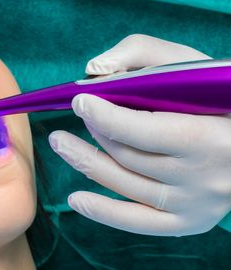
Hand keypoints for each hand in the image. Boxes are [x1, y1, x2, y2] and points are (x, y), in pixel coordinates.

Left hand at [49, 34, 230, 235]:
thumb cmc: (215, 95)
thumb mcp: (189, 64)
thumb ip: (141, 53)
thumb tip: (94, 70)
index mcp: (210, 137)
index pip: (146, 131)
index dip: (105, 116)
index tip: (79, 100)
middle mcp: (204, 178)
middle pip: (130, 157)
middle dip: (95, 131)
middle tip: (75, 113)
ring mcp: (195, 204)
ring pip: (126, 185)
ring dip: (86, 162)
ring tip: (60, 143)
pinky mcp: (189, 221)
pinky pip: (139, 223)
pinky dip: (104, 212)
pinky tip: (75, 199)